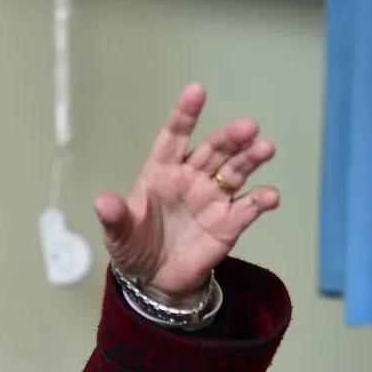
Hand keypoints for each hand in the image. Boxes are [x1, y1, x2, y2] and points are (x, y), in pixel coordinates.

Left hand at [94, 83, 279, 306]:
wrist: (154, 280)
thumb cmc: (134, 247)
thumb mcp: (118, 234)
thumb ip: (114, 217)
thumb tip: (102, 201)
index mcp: (162, 172)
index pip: (174, 137)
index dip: (185, 115)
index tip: (197, 91)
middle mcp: (191, 178)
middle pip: (214, 149)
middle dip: (230, 137)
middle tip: (247, 127)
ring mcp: (212, 198)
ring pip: (236, 170)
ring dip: (251, 158)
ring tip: (264, 148)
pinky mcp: (229, 223)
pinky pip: (249, 207)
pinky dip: (262, 200)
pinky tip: (269, 196)